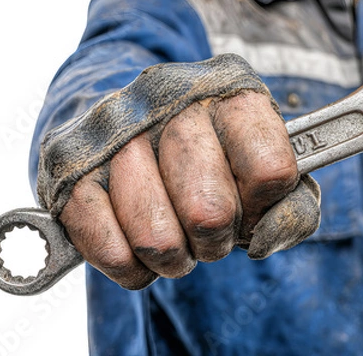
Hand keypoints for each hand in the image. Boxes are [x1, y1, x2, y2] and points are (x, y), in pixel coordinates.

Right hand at [58, 91, 301, 289]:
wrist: (126, 118)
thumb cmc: (207, 151)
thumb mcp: (262, 161)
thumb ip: (292, 205)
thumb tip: (261, 240)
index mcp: (229, 94)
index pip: (270, 171)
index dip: (263, 205)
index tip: (250, 201)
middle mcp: (170, 102)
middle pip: (210, 213)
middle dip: (215, 240)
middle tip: (207, 226)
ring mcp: (116, 134)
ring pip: (158, 240)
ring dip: (174, 258)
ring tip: (174, 235)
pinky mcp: (71, 169)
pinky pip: (112, 252)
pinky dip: (133, 267)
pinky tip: (137, 243)